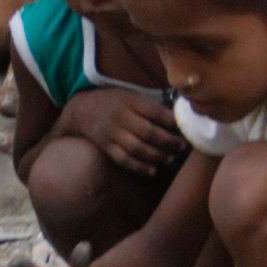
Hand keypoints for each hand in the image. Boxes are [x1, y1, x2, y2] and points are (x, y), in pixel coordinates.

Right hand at [61, 91, 186, 175]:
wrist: (81, 110)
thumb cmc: (113, 102)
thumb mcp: (130, 96)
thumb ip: (150, 107)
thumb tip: (178, 117)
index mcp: (130, 102)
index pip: (155, 112)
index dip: (172, 122)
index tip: (185, 128)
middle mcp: (121, 117)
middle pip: (148, 132)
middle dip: (168, 141)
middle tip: (182, 146)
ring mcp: (112, 133)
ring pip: (137, 148)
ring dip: (156, 155)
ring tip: (170, 158)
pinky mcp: (106, 147)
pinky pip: (123, 159)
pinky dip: (139, 167)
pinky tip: (152, 170)